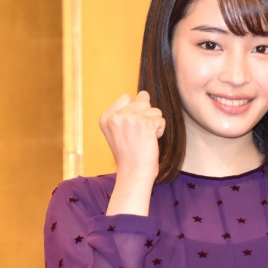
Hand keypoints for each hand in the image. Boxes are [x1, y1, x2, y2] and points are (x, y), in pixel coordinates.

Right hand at [100, 91, 165, 215]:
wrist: (134, 173)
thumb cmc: (130, 154)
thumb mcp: (122, 130)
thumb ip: (130, 111)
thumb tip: (144, 94)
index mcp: (106, 117)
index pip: (127, 97)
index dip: (135, 111)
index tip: (131, 129)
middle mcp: (116, 117)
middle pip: (143, 102)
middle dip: (147, 117)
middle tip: (139, 136)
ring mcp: (130, 119)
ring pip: (154, 110)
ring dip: (155, 124)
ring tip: (145, 139)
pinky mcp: (144, 124)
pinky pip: (161, 120)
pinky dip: (160, 131)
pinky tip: (151, 141)